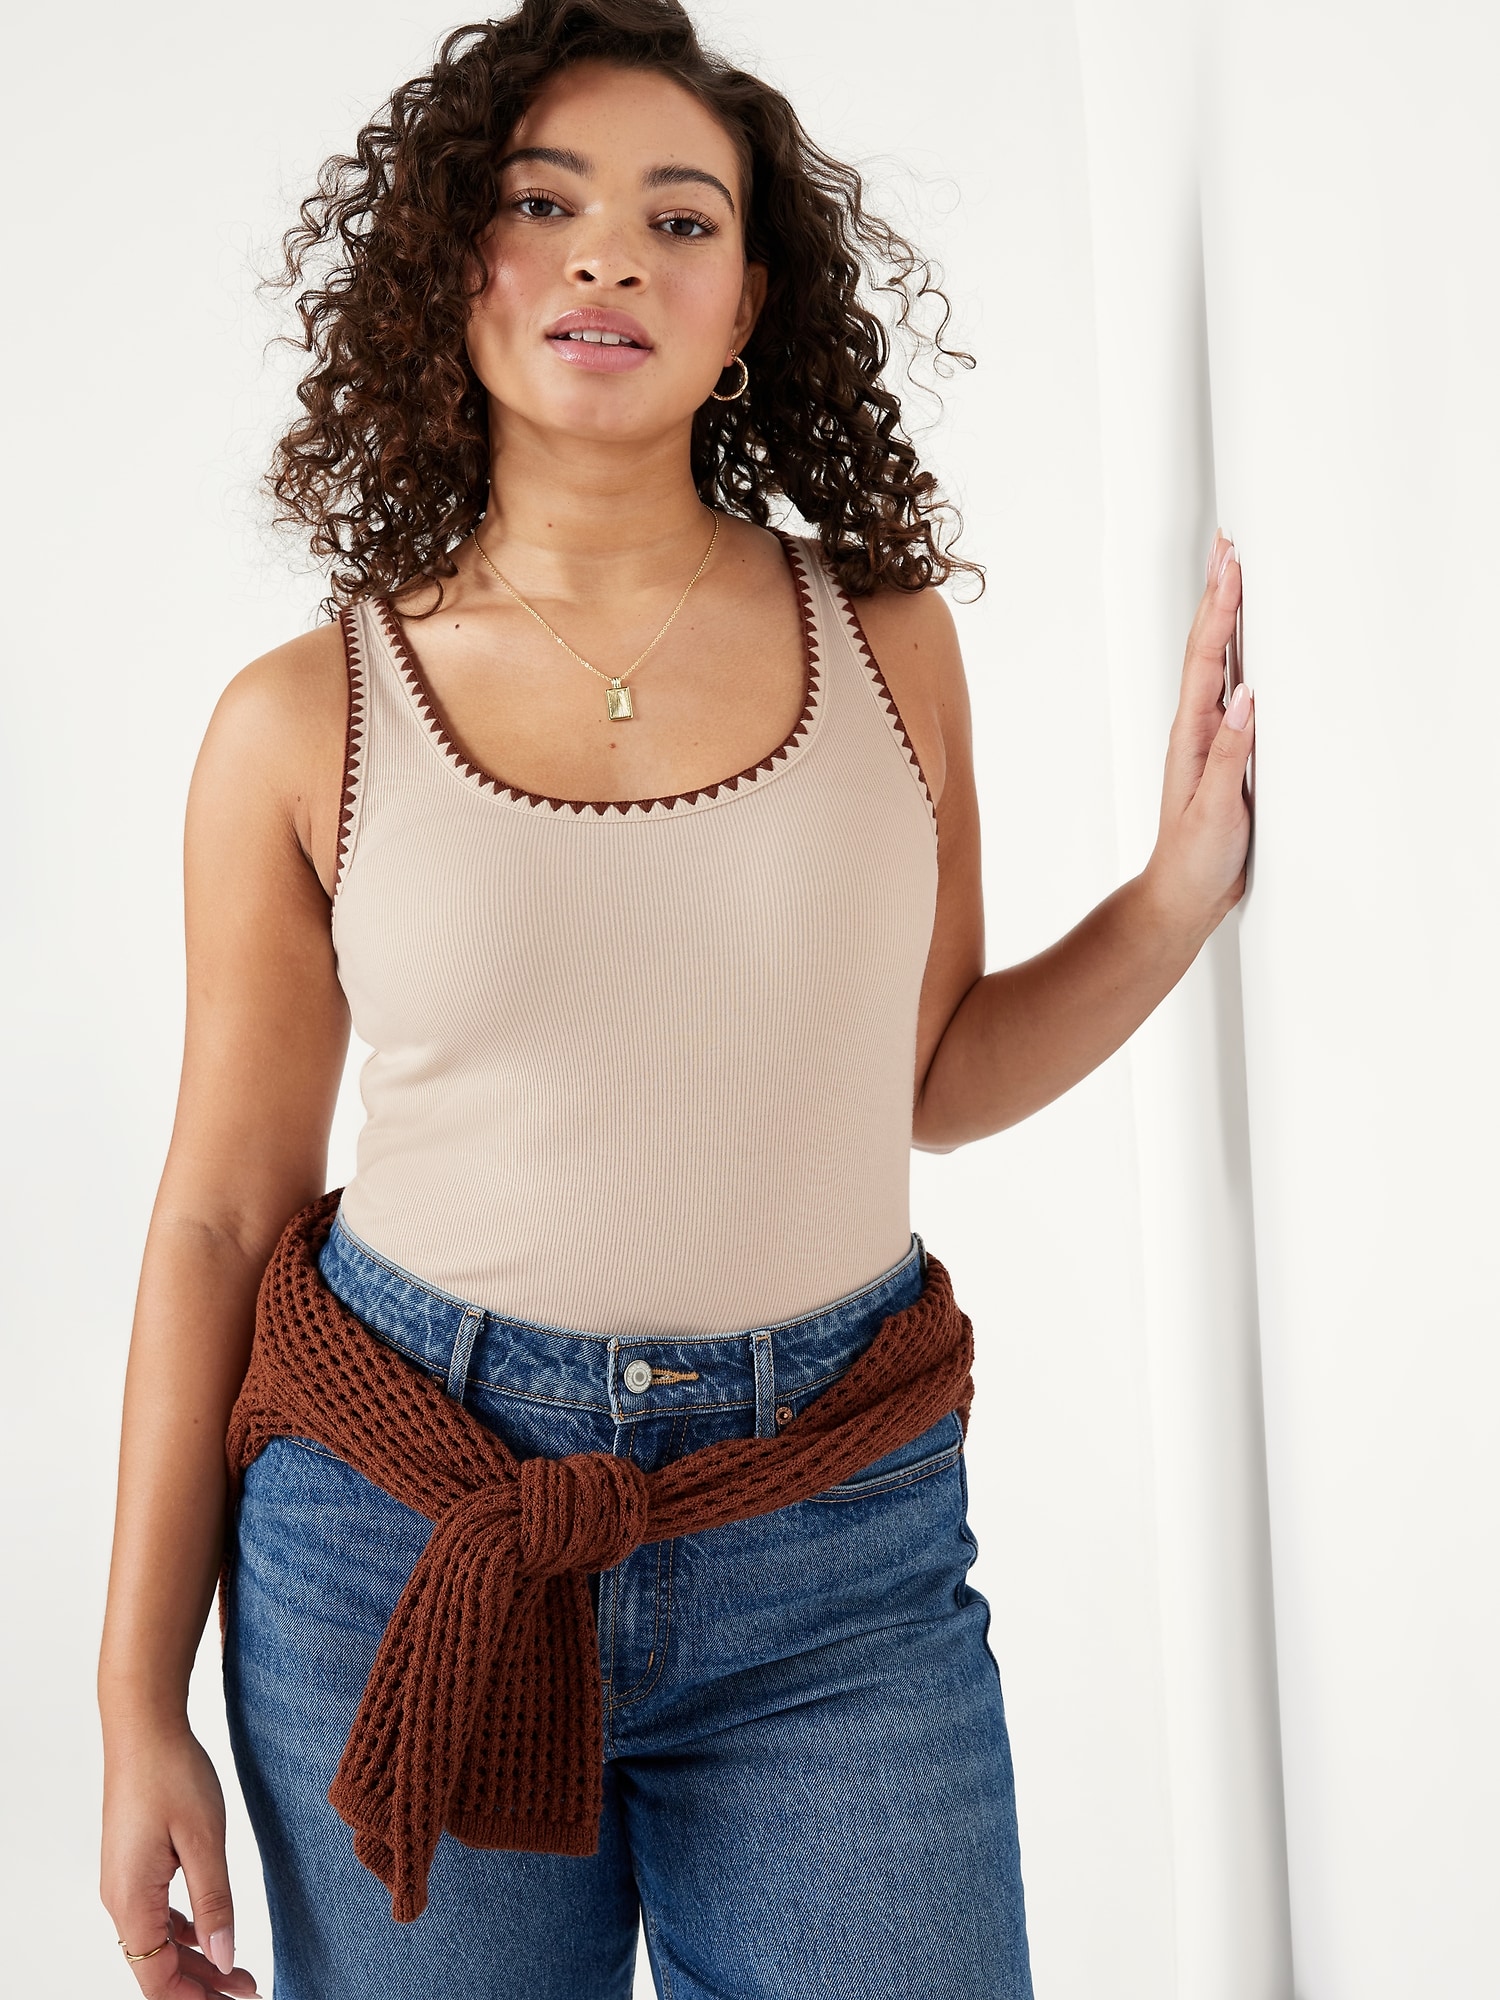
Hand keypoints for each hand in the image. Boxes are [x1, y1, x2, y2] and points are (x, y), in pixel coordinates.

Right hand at [100, 1716, 260, 1995]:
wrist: (144, 1727)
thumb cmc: (172, 1774)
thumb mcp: (204, 1839)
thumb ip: (214, 1902)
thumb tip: (224, 1959)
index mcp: (131, 1901)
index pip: (156, 1979)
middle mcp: (119, 1899)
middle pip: (155, 1967)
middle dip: (201, 1986)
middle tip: (248, 1989)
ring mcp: (124, 1882)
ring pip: (157, 1942)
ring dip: (196, 1960)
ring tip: (238, 1970)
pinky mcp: (133, 1865)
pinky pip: (155, 1916)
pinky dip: (184, 1932)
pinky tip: (211, 1931)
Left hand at [1143, 531, 1253, 939]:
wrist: (1183, 894)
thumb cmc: (1196, 858)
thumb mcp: (1215, 810)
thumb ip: (1229, 755)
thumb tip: (1246, 697)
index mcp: (1193, 735)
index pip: (1207, 659)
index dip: (1220, 610)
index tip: (1232, 566)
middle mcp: (1197, 727)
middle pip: (1208, 647)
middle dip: (1218, 594)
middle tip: (1229, 544)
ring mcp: (1210, 736)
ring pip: (1217, 662)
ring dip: (1224, 616)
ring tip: (1232, 572)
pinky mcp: (1224, 751)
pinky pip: (1231, 688)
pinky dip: (1238, 654)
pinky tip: (1246, 639)